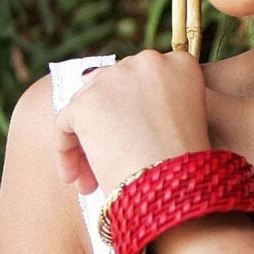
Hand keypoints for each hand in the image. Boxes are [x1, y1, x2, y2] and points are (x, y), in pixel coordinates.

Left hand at [53, 50, 211, 194]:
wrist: (179, 192)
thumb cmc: (188, 171)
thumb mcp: (183, 124)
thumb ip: (157, 103)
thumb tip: (110, 102)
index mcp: (181, 65)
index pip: (142, 77)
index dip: (132, 110)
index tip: (135, 141)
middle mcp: (148, 62)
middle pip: (111, 87)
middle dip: (107, 125)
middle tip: (110, 163)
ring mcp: (115, 78)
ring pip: (86, 105)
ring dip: (86, 140)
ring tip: (90, 180)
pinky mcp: (86, 102)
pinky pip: (65, 124)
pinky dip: (66, 151)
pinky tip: (76, 180)